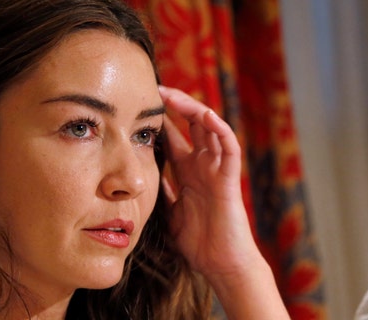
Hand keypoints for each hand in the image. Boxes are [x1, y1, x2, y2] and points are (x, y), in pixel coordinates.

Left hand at [159, 86, 260, 279]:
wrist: (220, 265)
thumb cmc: (199, 242)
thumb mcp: (169, 210)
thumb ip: (161, 190)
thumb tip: (143, 175)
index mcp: (188, 172)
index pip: (173, 137)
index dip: (159, 120)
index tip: (138, 104)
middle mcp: (203, 165)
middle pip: (190, 125)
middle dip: (174, 105)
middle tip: (153, 89)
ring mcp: (217, 170)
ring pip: (209, 128)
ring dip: (192, 108)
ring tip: (171, 94)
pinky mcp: (229, 179)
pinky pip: (229, 148)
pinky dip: (219, 130)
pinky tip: (205, 115)